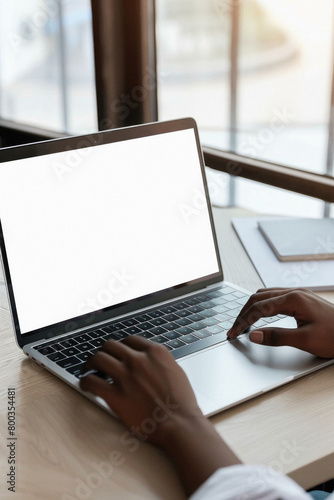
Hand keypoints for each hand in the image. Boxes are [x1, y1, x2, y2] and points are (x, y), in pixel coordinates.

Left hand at [79, 335, 201, 446]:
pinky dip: (85, 382)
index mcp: (155, 352)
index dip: (121, 346)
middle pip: (110, 345)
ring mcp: (125, 376)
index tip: (118, 353)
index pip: (130, 340)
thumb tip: (150, 362)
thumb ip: (160, 362)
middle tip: (100, 360)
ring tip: (89, 370)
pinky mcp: (115, 395)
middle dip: (104, 352)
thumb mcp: (175, 371)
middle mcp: (138, 359)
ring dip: (91, 363)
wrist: (180, 424)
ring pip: (98, 358)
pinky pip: (91, 381)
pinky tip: (86, 385)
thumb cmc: (181, 403)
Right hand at [227, 288, 333, 357]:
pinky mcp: (300, 299)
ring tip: (242, 322)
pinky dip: (261, 306)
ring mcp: (297, 294)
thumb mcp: (305, 340)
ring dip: (250, 308)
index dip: (242, 321)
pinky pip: (273, 297)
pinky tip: (259, 316)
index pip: (258, 308)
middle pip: (257, 298)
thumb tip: (254, 335)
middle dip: (242, 313)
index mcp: (292, 299)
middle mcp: (293, 292)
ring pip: (264, 295)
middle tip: (233, 329)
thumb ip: (277, 337)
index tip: (233, 333)